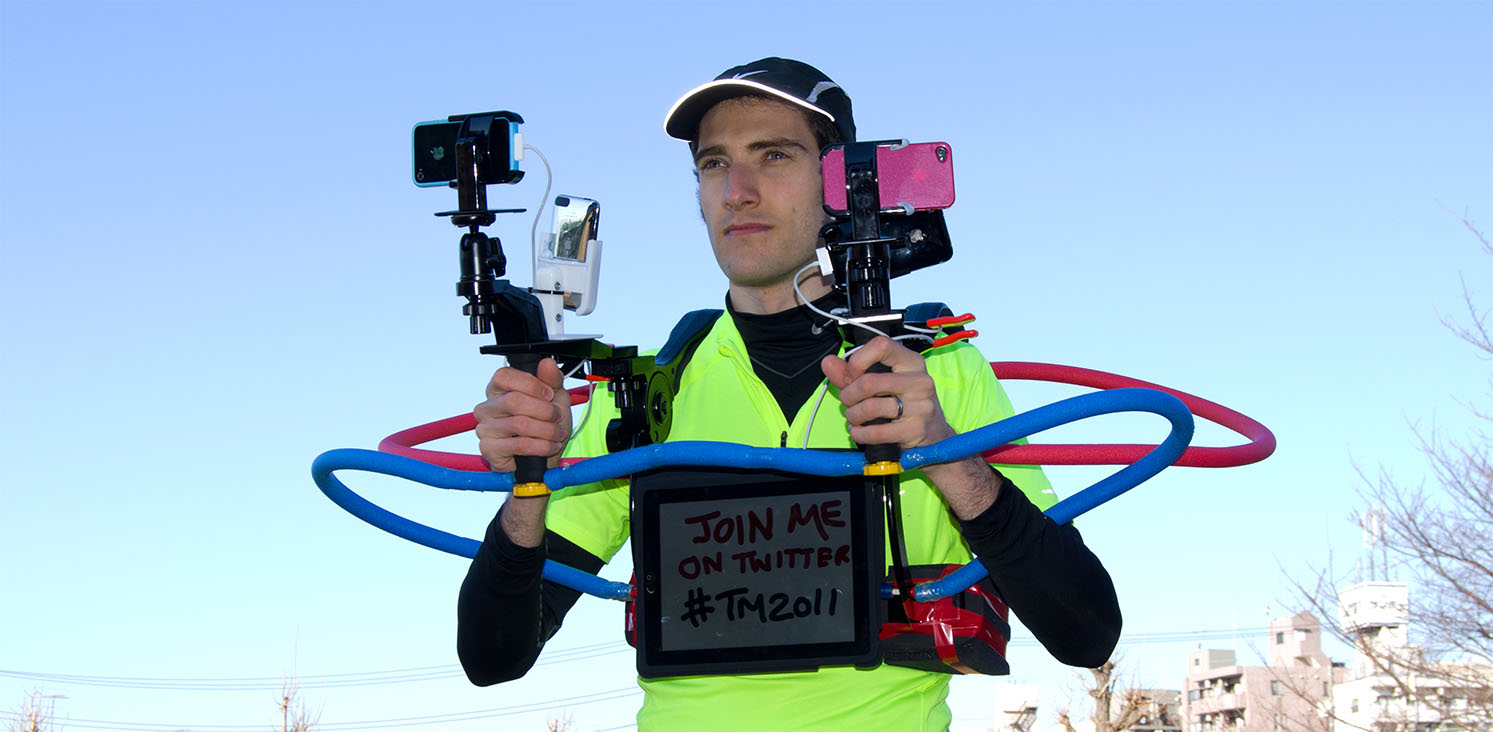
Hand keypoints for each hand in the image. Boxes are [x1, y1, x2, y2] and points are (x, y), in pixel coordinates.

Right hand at [474, 358, 572, 473]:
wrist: (544, 459)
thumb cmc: (545, 426)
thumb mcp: (555, 399)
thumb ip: (552, 380)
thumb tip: (547, 363)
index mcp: (498, 389)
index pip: (504, 376)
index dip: (530, 384)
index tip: (549, 395)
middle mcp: (487, 406)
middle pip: (513, 400)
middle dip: (544, 410)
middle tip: (556, 417)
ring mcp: (484, 428)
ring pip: (519, 423)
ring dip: (546, 430)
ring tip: (557, 434)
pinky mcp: (488, 448)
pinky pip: (519, 444)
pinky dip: (541, 446)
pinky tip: (550, 446)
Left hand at [820, 336, 955, 449]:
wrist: (934, 436)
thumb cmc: (905, 405)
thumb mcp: (882, 385)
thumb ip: (852, 374)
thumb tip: (828, 362)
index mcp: (911, 362)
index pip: (881, 346)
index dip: (858, 360)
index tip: (851, 374)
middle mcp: (919, 381)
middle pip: (869, 382)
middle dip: (849, 395)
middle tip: (848, 402)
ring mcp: (920, 405)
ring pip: (871, 407)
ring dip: (853, 415)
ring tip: (854, 418)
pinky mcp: (916, 429)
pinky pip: (877, 431)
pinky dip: (860, 433)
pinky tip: (859, 432)